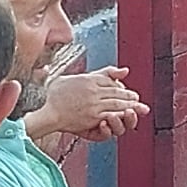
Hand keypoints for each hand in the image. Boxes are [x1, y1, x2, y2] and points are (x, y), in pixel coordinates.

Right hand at [30, 64, 146, 149]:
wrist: (48, 112)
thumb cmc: (54, 96)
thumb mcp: (70, 78)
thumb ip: (91, 74)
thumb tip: (115, 70)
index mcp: (88, 79)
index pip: (110, 81)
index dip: (121, 86)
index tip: (127, 89)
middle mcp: (93, 90)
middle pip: (117, 92)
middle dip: (129, 96)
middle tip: (138, 100)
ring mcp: (94, 103)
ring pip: (117, 103)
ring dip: (129, 105)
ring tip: (137, 108)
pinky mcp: (93, 116)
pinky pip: (111, 114)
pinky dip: (121, 115)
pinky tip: (126, 115)